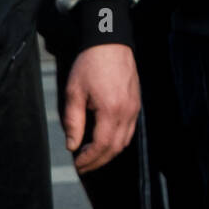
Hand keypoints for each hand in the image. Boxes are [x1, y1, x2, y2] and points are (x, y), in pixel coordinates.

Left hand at [62, 43, 140, 173]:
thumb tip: (72, 145)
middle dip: (98, 161)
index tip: (77, 165)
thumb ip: (73, 122)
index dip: (88, 159)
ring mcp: (135, 108)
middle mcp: (127, 111)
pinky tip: (102, 142)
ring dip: (108, 153)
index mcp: (111, 110)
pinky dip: (116, 141)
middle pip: (115, 148)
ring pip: (125, 141)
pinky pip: (129, 130)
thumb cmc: (89, 65)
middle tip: (82, 166)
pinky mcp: (136, 104)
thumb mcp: (73, 93)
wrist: (110, 42)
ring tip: (90, 157)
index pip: (101, 145)